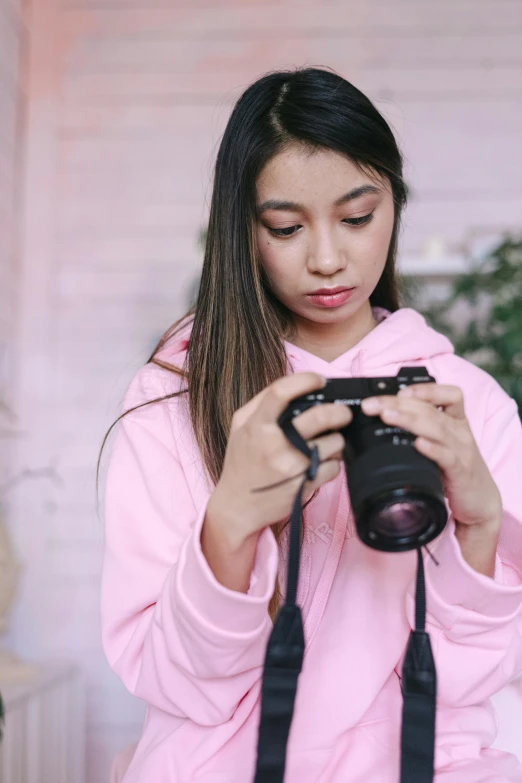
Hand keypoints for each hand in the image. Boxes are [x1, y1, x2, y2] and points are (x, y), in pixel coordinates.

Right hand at [207, 372, 351, 548]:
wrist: (237, 506)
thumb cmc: (241, 463)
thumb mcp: (240, 427)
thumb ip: (262, 404)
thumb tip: (295, 386)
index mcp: (256, 425)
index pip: (281, 391)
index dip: (305, 380)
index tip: (320, 380)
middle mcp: (273, 444)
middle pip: (319, 417)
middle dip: (339, 411)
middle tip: (344, 413)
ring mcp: (290, 466)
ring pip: (333, 443)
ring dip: (336, 441)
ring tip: (325, 445)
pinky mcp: (303, 485)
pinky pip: (333, 467)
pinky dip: (331, 464)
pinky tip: (318, 465)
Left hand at [361, 383, 502, 570]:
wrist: (480, 500)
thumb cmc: (455, 468)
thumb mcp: (441, 443)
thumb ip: (421, 429)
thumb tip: (385, 416)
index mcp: (456, 420)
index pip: (448, 394)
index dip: (425, 389)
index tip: (399, 391)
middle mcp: (459, 431)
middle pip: (430, 410)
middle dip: (398, 404)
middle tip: (372, 405)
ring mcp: (461, 450)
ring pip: (436, 428)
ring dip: (409, 420)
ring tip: (387, 416)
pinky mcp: (460, 471)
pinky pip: (446, 457)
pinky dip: (432, 449)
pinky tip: (417, 444)